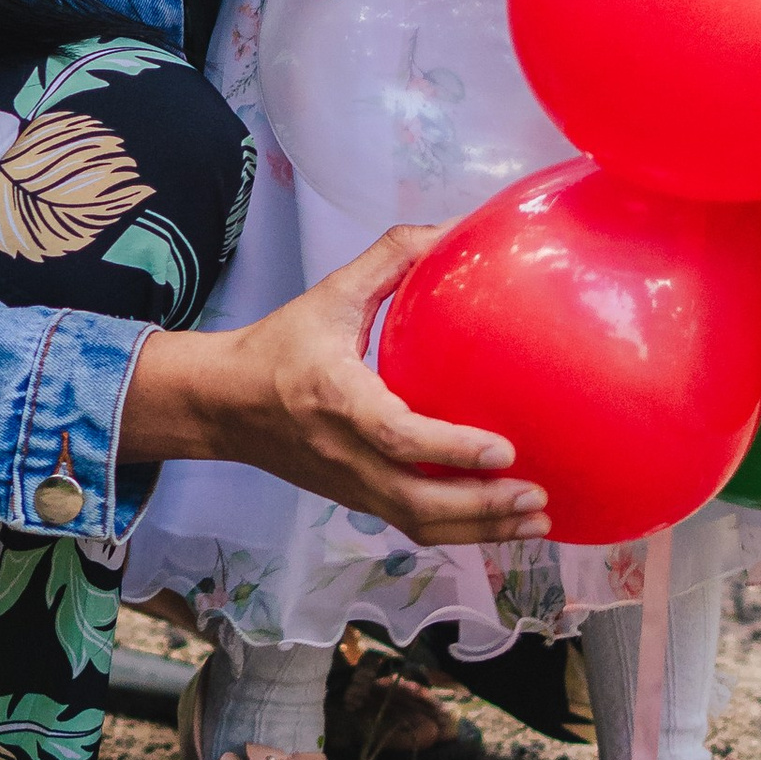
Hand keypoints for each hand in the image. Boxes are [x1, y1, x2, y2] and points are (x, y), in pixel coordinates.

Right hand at [123, 228, 549, 545]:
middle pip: (418, 503)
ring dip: (480, 530)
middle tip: (538, 498)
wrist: (222, 405)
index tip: (504, 449)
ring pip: (419, 525)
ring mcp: (350, 487)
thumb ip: (392, 257)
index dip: (453, 448)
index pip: (398, 437)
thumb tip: (455, 227)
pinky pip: (410, 525)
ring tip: (536, 519)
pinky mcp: (355, 501)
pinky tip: (500, 524)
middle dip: (483, 510)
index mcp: (338, 400)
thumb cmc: (279, 347)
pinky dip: (460, 533)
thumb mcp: (331, 293)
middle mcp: (346, 455)